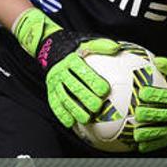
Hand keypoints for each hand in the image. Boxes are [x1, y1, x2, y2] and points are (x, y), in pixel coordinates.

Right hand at [12, 8, 120, 127]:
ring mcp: (54, 82)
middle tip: (98, 107)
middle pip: (74, 86)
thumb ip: (101, 46)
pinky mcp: (50, 91)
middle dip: (86, 97)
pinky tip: (70, 123)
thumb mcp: (86, 43)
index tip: (105, 90)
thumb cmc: (74, 48)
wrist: (51, 48)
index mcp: (71, 60)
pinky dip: (61, 114)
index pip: (83, 71)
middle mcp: (61, 71)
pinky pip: (54, 104)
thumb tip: (116, 48)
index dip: (93, 81)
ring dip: (75, 109)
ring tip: (86, 119)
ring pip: (64, 97)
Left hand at [133, 57, 166, 152]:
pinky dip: (152, 145)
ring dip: (150, 134)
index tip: (142, 92)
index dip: (155, 94)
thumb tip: (156, 60)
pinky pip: (163, 141)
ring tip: (137, 134)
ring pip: (164, 132)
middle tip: (137, 113)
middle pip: (165, 115)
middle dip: (150, 115)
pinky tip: (140, 146)